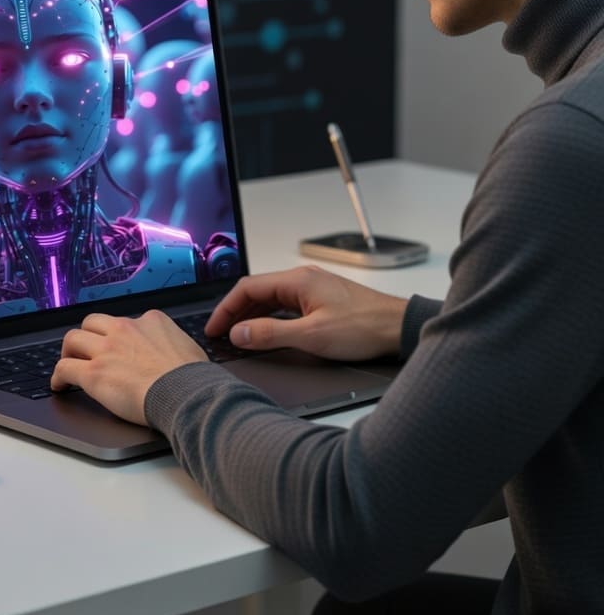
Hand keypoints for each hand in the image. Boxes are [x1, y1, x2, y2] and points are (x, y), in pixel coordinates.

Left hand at [51, 310, 208, 425]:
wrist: (186, 394)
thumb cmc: (193, 379)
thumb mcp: (187, 346)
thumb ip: (172, 343)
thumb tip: (173, 352)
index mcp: (150, 321)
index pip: (124, 320)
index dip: (116, 335)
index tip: (114, 345)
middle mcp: (125, 328)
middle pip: (93, 322)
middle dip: (88, 335)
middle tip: (86, 350)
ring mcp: (107, 349)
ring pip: (73, 338)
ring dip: (69, 351)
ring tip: (69, 363)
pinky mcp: (94, 372)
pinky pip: (64, 367)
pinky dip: (58, 376)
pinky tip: (60, 385)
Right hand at [205, 265, 407, 361]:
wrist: (399, 327)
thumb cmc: (364, 327)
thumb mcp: (312, 336)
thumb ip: (271, 334)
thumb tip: (240, 333)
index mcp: (298, 280)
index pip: (248, 288)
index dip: (226, 309)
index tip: (215, 328)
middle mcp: (304, 279)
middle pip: (258, 290)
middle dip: (235, 312)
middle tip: (221, 333)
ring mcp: (314, 288)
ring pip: (272, 297)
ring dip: (252, 314)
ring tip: (239, 335)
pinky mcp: (323, 299)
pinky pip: (286, 304)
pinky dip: (270, 316)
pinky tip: (268, 331)